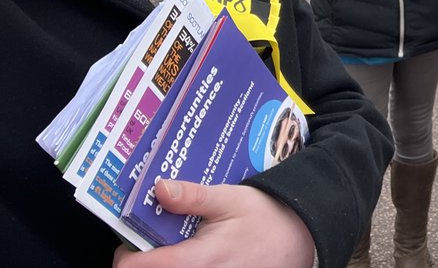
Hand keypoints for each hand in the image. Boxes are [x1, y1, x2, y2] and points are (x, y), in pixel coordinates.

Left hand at [111, 180, 314, 266]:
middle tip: (154, 240)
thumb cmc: (266, 217)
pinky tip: (193, 255)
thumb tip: (158, 188)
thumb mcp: (230, 198)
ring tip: (174, 247)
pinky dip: (183, 265)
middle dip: (145, 259)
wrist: (300, 237)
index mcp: (196, 260)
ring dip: (164, 263)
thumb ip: (193, 197)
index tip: (131, 239)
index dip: (125, 255)